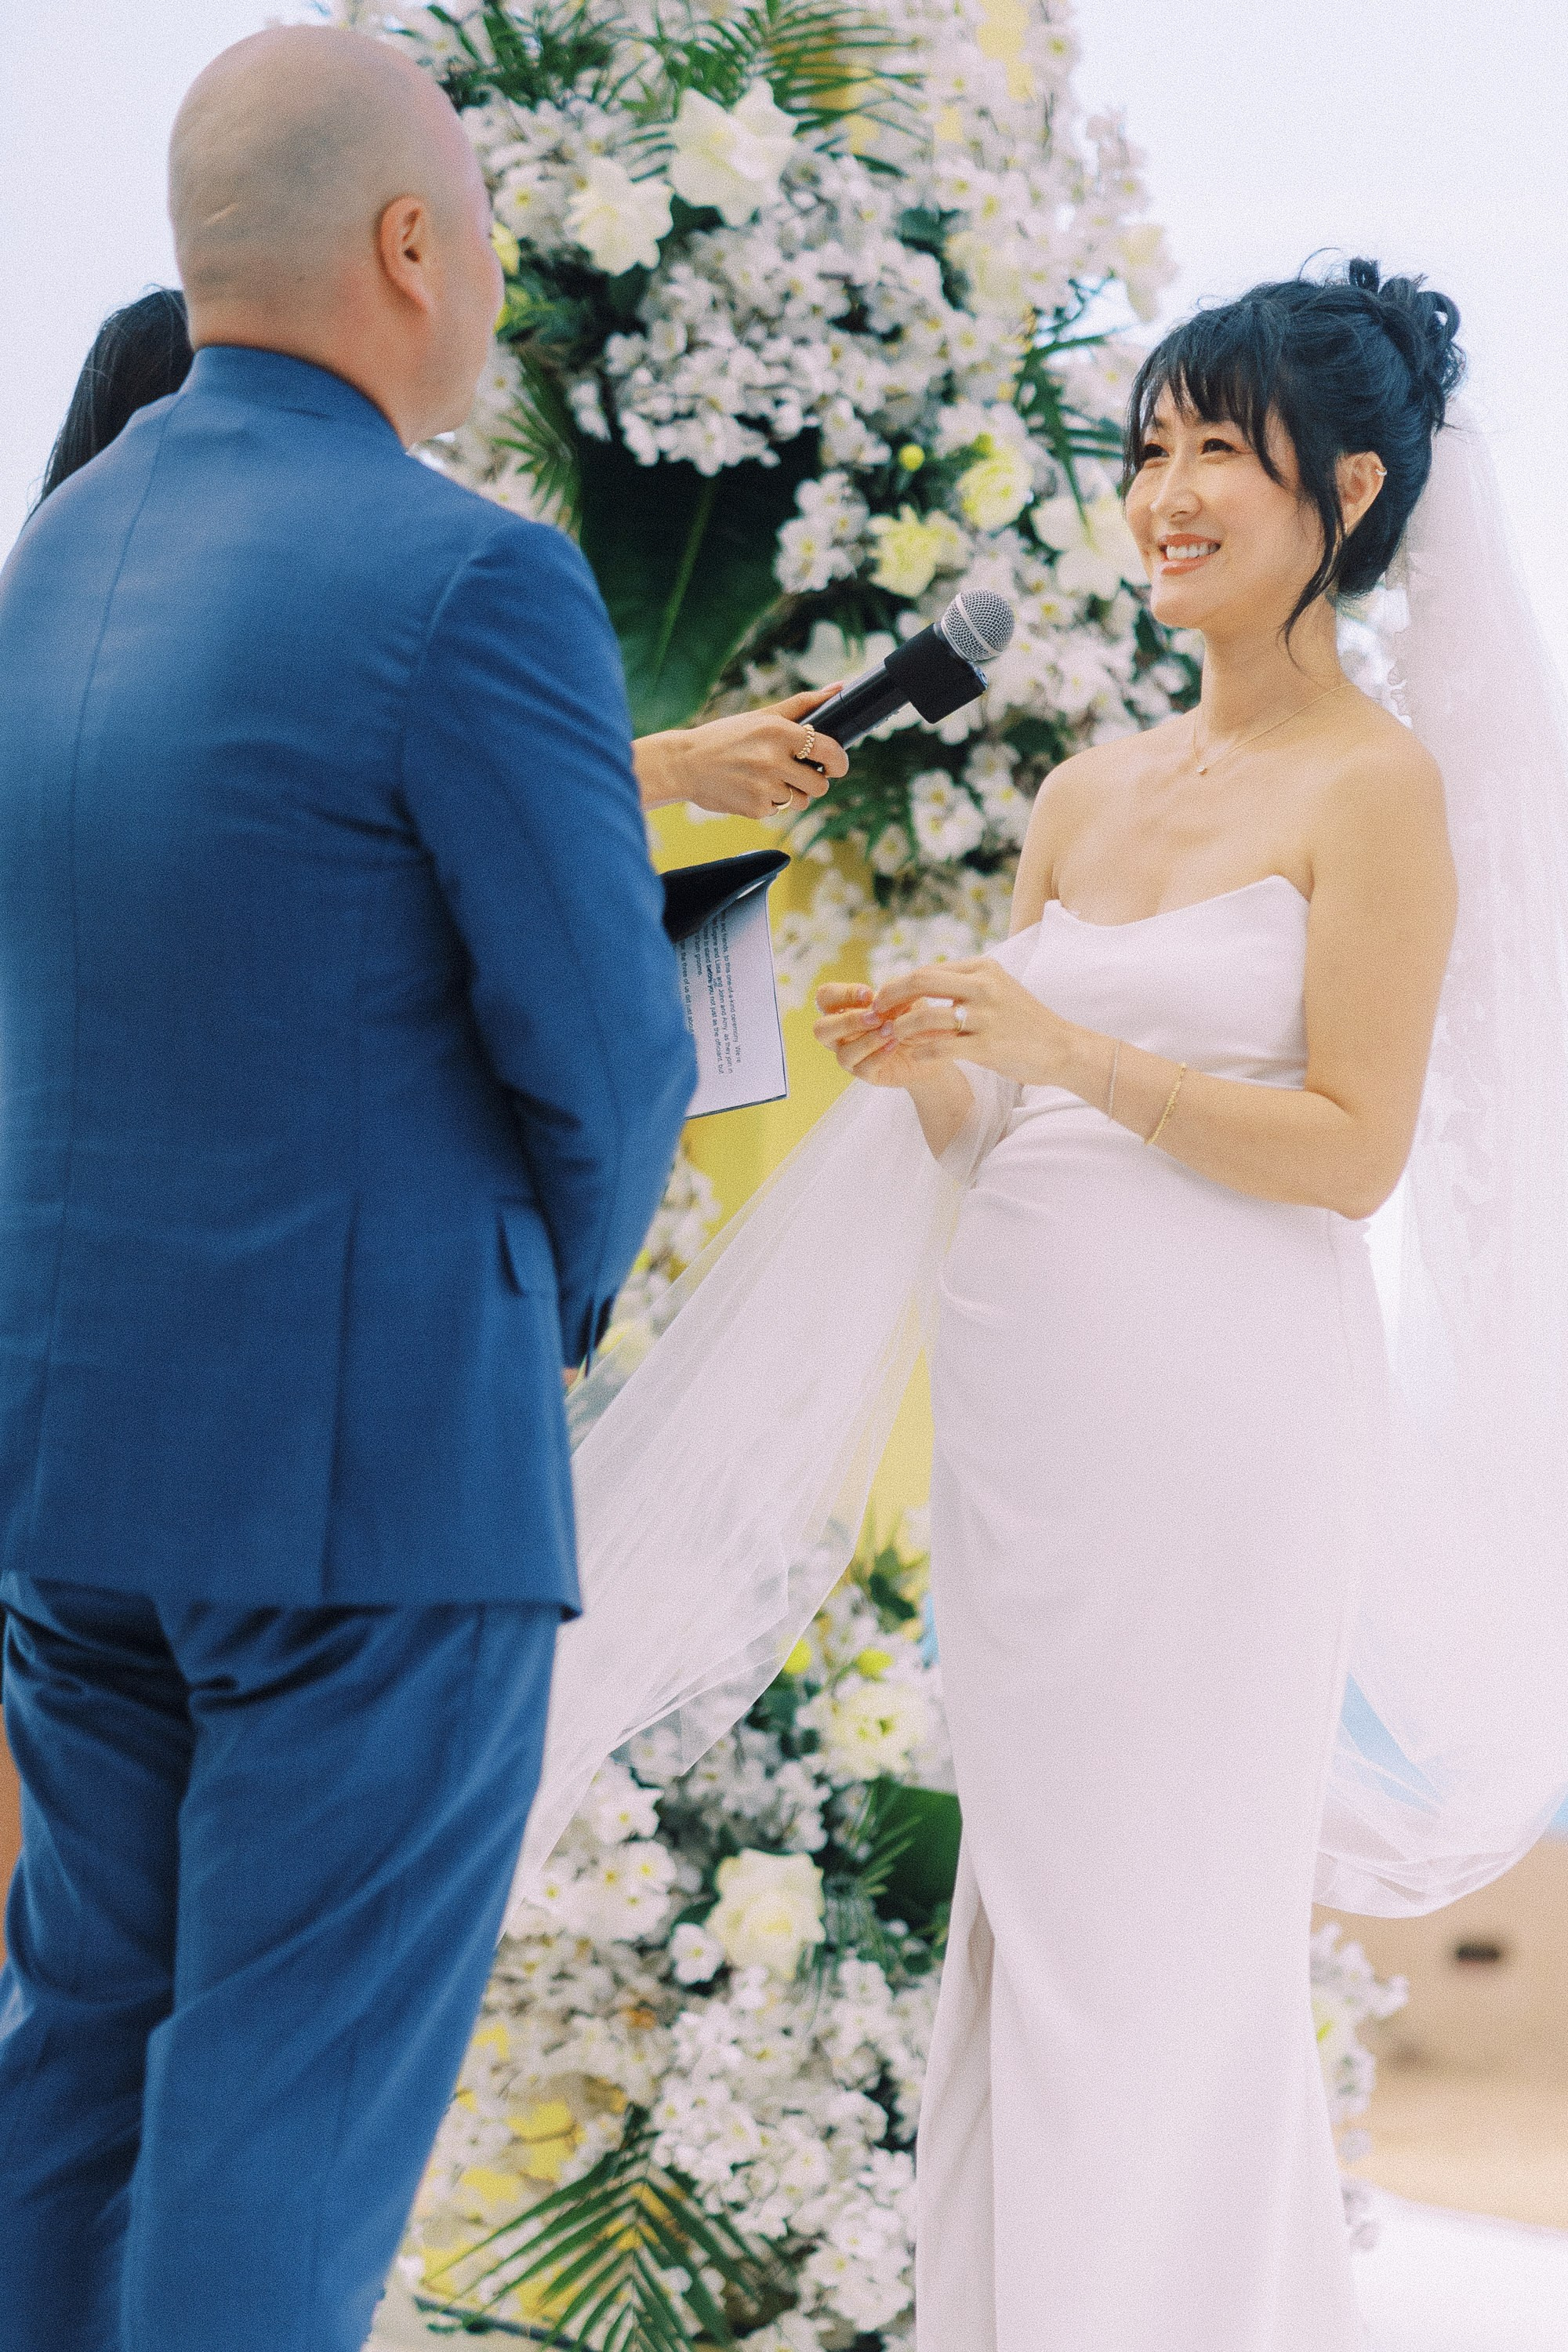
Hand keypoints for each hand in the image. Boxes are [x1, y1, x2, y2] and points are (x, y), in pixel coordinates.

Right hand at [634, 687, 849, 819]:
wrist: (685, 764)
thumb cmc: (727, 737)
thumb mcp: (762, 715)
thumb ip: (804, 704)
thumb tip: (840, 688)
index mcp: (778, 732)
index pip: (829, 750)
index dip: (840, 761)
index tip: (836, 765)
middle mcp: (773, 761)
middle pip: (820, 784)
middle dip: (814, 781)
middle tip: (797, 773)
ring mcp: (765, 788)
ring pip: (802, 801)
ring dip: (792, 794)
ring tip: (766, 779)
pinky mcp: (755, 809)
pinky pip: (778, 811)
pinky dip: (769, 803)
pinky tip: (750, 788)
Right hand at [813, 981, 944, 1090]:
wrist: (932, 1048)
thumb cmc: (912, 1018)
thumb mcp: (905, 999)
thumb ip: (892, 995)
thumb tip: (878, 999)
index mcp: (843, 1010)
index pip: (825, 997)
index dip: (842, 994)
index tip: (869, 994)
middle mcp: (841, 1035)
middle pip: (821, 1030)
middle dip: (847, 1022)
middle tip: (875, 1017)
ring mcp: (851, 1056)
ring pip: (843, 1054)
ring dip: (868, 1040)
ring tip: (891, 1031)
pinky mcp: (865, 1074)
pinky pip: (863, 1068)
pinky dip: (879, 1054)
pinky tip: (894, 1044)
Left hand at [868, 958, 1075, 1086]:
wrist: (1062, 1047)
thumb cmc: (1022, 1021)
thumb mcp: (995, 988)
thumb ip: (962, 983)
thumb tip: (918, 983)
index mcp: (982, 968)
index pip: (927, 970)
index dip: (898, 985)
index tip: (883, 999)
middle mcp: (983, 986)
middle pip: (920, 981)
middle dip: (890, 998)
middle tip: (875, 1013)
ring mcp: (986, 1016)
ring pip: (927, 1017)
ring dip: (902, 1029)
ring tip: (894, 1038)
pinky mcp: (989, 1046)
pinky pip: (941, 1049)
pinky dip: (922, 1053)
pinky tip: (916, 1057)